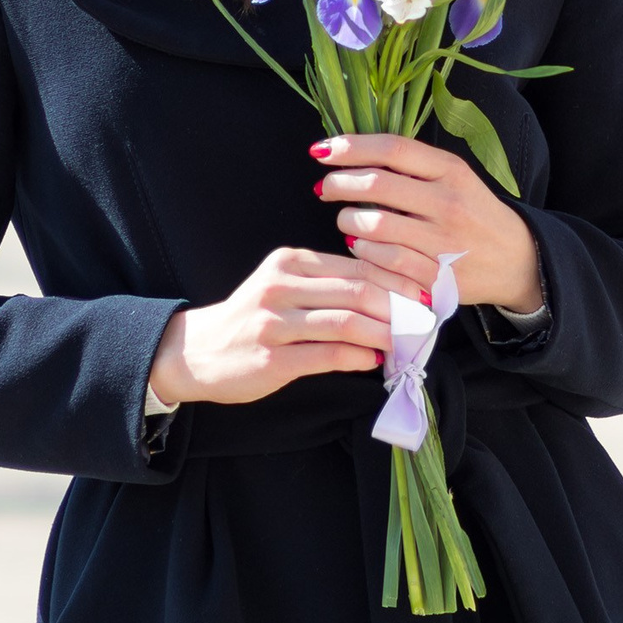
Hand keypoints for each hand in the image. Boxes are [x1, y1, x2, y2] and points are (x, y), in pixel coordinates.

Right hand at [146, 245, 435, 408]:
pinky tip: (375, 360)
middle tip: (426, 319)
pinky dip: (358, 357)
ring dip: (385, 333)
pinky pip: (327, 355)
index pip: (356, 265)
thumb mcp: (285, 287)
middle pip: (356, 290)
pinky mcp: (271, 358)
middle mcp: (280, 286)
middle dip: (399, 305)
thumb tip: (389, 294)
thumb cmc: (252, 319)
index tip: (427, 292)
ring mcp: (274, 323)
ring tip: (408, 342)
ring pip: (345, 321)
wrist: (196, 352)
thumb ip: (329, 286)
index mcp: (289, 261)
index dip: (398, 279)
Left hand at [313, 134, 544, 315]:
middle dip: (339, 184)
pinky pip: (384, 261)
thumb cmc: (473, 213)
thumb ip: (411, 166)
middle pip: (377, 184)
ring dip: (347, 220)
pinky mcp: (438, 276)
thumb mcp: (454, 178)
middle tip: (325, 187)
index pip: (393, 148)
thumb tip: (351, 153)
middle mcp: (449, 202)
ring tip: (346, 219)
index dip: (351, 147)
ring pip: (375, 224)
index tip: (322, 150)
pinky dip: (363, 251)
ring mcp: (444, 241)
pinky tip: (360, 246)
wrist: (517, 260)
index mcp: (452, 170)